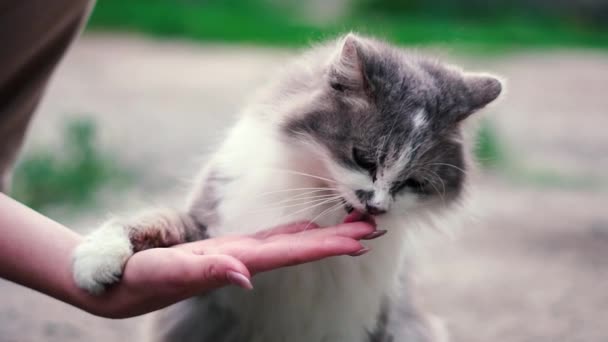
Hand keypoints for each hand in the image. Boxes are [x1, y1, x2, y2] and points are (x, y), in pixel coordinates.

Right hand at [97, 221, 378, 317]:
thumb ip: (202, 271)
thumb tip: (246, 277)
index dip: (324, 247)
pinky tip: (313, 225)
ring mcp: (234, 253)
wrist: (113, 282)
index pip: (287, 255)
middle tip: (377, 228)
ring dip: (324, 233)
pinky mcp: (223, 247)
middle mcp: (240, 260)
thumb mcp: (160, 270)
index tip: (360, 242)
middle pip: (298, 248)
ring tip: (357, 224)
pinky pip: (267, 236)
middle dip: (338, 239)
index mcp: (229, 262)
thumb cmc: (128, 275)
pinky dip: (295, 229)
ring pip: (288, 241)